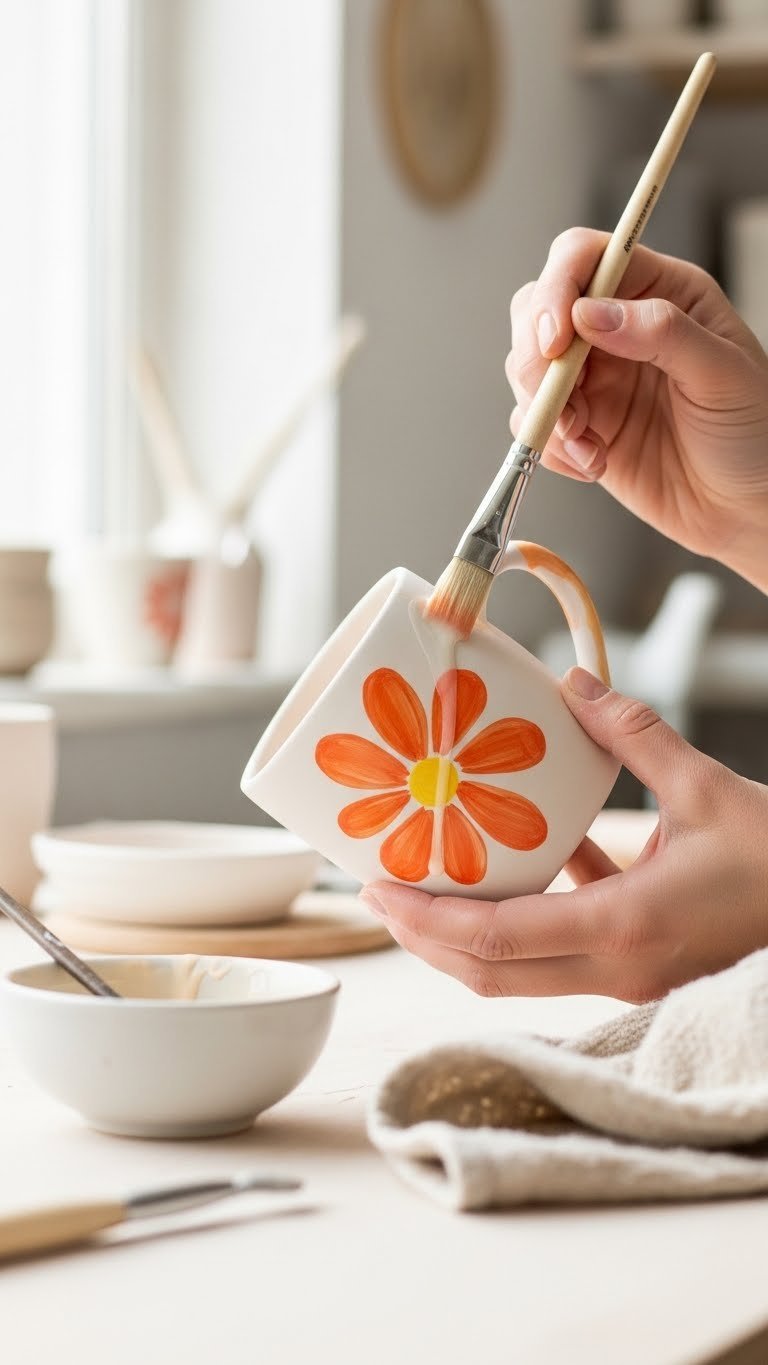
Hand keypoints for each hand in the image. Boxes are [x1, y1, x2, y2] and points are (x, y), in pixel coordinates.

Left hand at [360, 667, 767, 1003]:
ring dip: (461, 932)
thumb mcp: (706, 789)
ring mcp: (624, 975)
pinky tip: (513, 861)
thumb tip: (575, 685)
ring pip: (516, 969)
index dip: (426, 919)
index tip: (378, 886)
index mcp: (621, 929)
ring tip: (421, 881)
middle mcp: (613, 966)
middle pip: (488, 971)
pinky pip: (558, 947)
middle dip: (423, 935)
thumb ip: (634, 734)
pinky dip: (523, 914)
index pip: (495, 940)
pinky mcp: (636, 964)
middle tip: (378, 888)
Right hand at [507, 230, 767, 592]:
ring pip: (527, 370)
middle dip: (534, 357)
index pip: (585, 259)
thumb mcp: (723, 375)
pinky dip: (552, 447)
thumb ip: (661, 333)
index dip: (557, 290)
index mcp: (660, 292)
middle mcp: (619, 328)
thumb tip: (590, 313)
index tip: (555, 342)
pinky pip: (535, 424)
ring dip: (544, 411)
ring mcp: (595, 377)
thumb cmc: (754, 435)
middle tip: (559, 402)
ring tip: (587, 444)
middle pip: (537, 309)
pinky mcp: (582, 425)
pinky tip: (594, 463)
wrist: (745, 508)